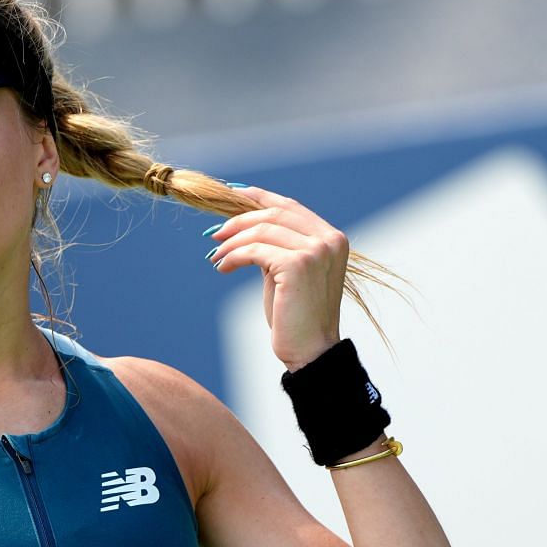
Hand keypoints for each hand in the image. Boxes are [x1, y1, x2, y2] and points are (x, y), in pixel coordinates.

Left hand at [206, 186, 347, 368]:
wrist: (311, 351)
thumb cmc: (296, 317)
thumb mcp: (288, 272)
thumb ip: (277, 245)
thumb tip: (243, 224)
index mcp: (332, 238)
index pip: (290, 206)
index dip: (259, 196)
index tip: (231, 194)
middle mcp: (328, 240)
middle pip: (275, 213)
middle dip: (239, 220)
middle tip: (214, 234)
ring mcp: (316, 250)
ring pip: (262, 230)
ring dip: (232, 242)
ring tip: (216, 256)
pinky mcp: (298, 264)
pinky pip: (255, 250)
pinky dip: (233, 256)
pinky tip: (222, 267)